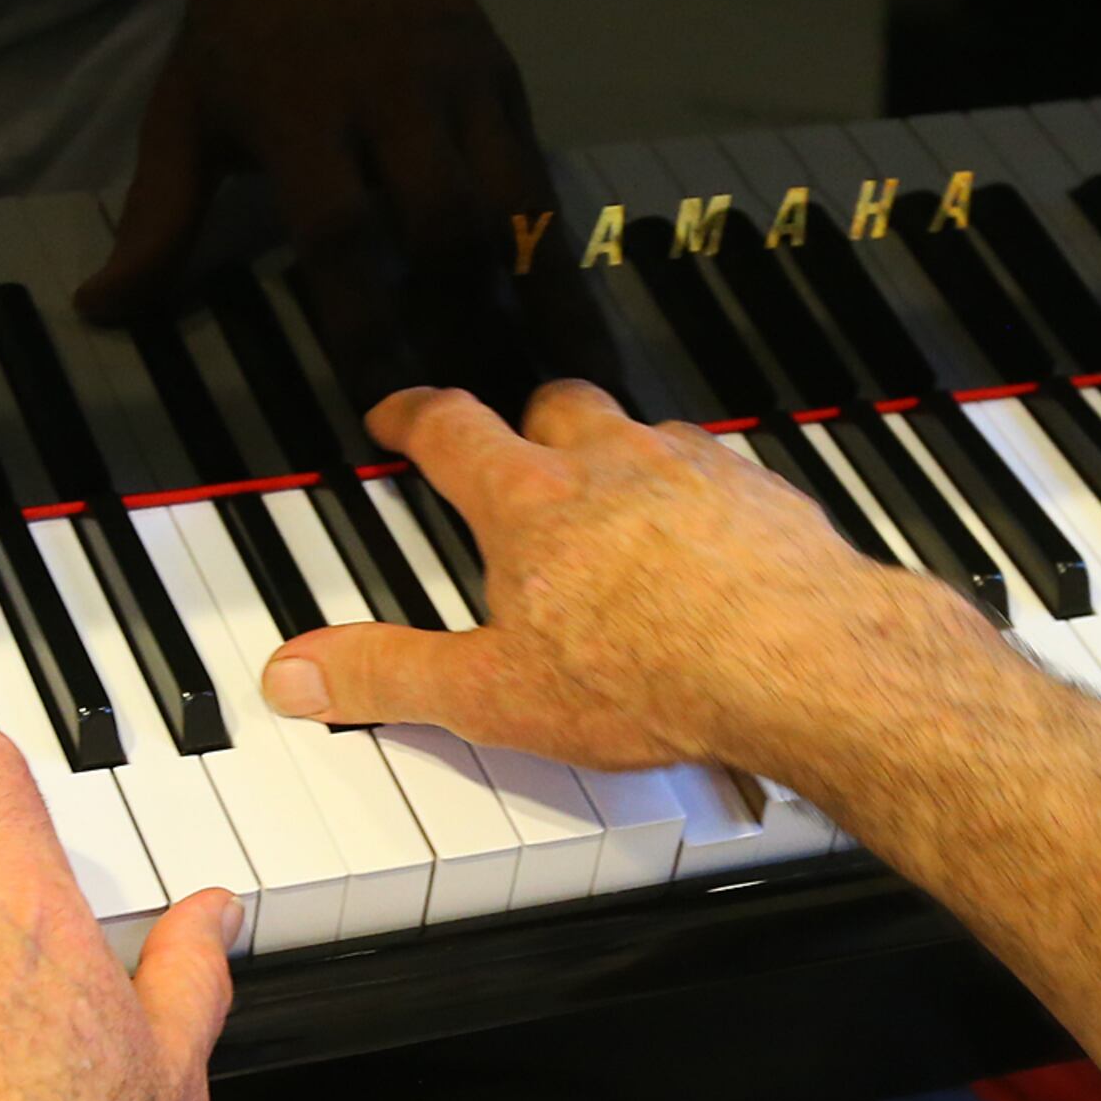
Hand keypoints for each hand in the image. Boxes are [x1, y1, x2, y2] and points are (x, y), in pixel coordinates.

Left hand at [75, 0, 610, 411]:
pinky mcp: (508, 89)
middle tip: (478, 420)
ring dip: (536, 309)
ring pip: (514, 208)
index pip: (339, 230)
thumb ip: (158, 217)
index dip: (362, 322)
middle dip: (462, 326)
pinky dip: (564, 269)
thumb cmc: (247, 26)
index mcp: (301, 108)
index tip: (379, 406)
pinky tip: (580, 339)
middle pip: (442, 223)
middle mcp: (392, 99)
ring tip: (555, 399)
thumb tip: (104, 309)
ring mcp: (460, 91)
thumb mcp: (186, 109)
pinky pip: (546, 190)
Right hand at [257, 380, 985, 780]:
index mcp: (531, 502)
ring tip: (614, 501)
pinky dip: (704, 496)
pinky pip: (724, 473)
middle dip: (527, 423)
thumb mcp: (493, 694)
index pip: (452, 429)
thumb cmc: (655, 673)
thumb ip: (391, 676)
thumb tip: (299, 672)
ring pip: (644, 431)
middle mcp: (613, 462)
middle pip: (555, 406)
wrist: (801, 661)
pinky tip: (709, 542)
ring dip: (621, 455)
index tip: (399, 414)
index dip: (415, 416)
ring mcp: (696, 470)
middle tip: (515, 452)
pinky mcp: (766, 496)